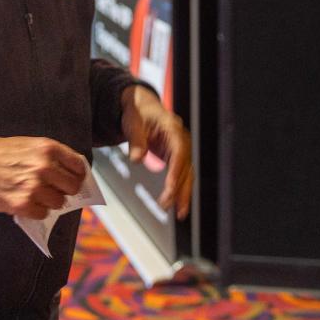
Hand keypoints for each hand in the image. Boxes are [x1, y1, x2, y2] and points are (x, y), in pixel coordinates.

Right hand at [0, 136, 86, 219]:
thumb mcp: (26, 144)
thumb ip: (48, 156)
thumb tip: (68, 172)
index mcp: (47, 148)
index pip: (78, 165)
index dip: (77, 174)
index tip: (74, 178)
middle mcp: (44, 167)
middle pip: (72, 187)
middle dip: (65, 190)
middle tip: (52, 190)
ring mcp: (34, 187)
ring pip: (59, 203)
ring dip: (49, 202)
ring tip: (34, 195)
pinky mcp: (22, 204)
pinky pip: (42, 214)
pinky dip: (36, 211)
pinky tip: (24, 203)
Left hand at [121, 85, 192, 218]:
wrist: (141, 106)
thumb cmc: (137, 112)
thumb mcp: (132, 122)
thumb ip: (136, 140)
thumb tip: (137, 159)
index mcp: (173, 128)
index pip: (178, 151)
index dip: (176, 170)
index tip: (171, 186)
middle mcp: (182, 139)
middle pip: (185, 166)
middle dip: (179, 187)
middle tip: (169, 206)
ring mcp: (181, 148)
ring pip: (187, 173)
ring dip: (183, 193)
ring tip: (180, 213)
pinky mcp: (177, 156)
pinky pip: (181, 174)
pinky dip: (179, 189)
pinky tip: (177, 204)